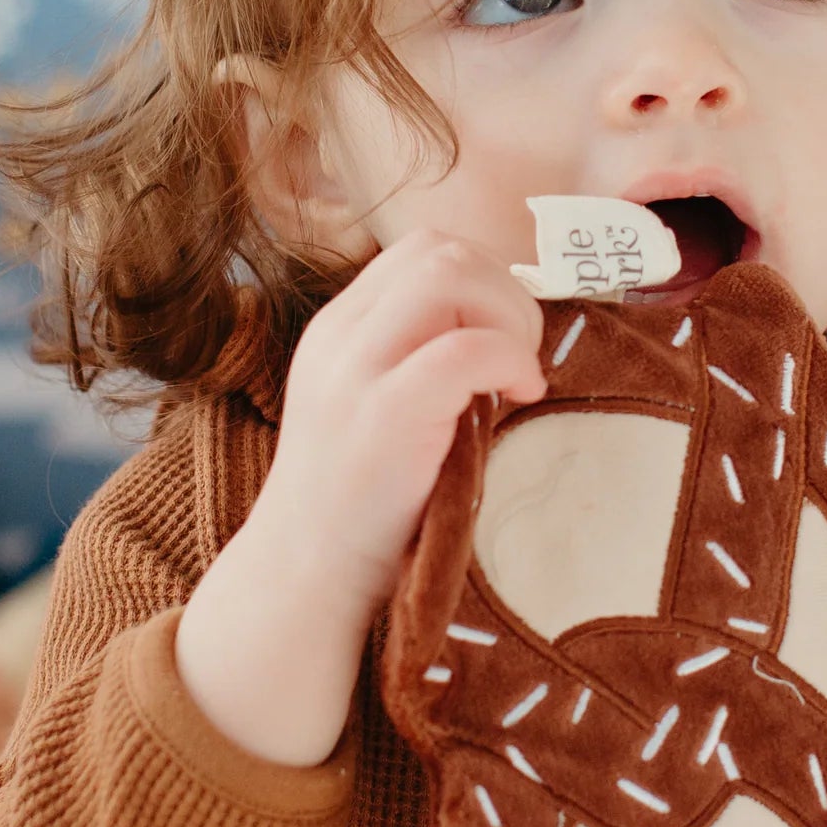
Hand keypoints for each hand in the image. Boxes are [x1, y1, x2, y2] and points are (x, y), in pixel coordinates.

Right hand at [178, 231, 546, 766]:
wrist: (305, 577)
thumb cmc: (358, 505)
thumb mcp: (375, 408)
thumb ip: (417, 361)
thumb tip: (505, 329)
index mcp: (337, 329)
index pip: (420, 251)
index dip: (483, 279)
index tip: (504, 338)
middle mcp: (338, 336)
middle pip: (438, 249)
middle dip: (504, 290)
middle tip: (521, 356)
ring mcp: (354, 372)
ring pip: (449, 274)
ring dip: (508, 315)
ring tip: (519, 373)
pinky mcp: (383, 415)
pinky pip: (466, 349)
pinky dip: (510, 359)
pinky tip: (519, 397)